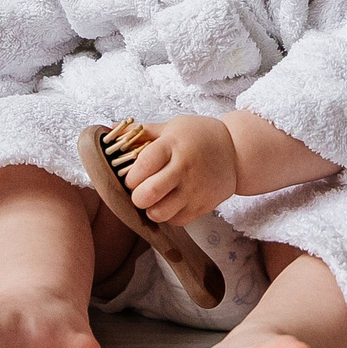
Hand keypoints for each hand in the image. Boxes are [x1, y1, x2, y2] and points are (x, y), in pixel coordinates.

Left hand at [120, 115, 239, 227]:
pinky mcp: (203, 206)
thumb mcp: (172, 126)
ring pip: (160, 213)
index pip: (143, 164)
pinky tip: (169, 203)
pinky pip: (176, 221)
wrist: (237, 152)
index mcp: (173, 145)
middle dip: (136, 196)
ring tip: (153, 200)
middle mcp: (184, 168)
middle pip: (148, 194)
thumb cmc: (200, 136)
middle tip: (138, 191)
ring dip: (150, 210)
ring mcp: (195, 190)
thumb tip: (110, 132)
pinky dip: (168, 216)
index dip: (130, 175)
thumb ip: (143, 133)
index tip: (130, 177)